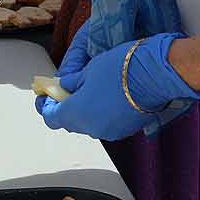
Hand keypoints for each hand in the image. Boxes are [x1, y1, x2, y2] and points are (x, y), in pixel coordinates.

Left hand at [35, 32, 199, 140]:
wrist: (156, 74)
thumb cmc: (121, 68)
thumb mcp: (89, 70)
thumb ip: (72, 82)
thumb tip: (64, 86)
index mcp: (77, 113)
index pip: (52, 117)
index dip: (45, 106)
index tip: (43, 96)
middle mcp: (92, 128)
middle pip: (70, 122)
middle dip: (65, 107)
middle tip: (64, 90)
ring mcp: (111, 131)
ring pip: (89, 124)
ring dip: (84, 111)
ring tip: (88, 90)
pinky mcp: (126, 130)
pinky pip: (106, 123)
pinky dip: (101, 113)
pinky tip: (106, 97)